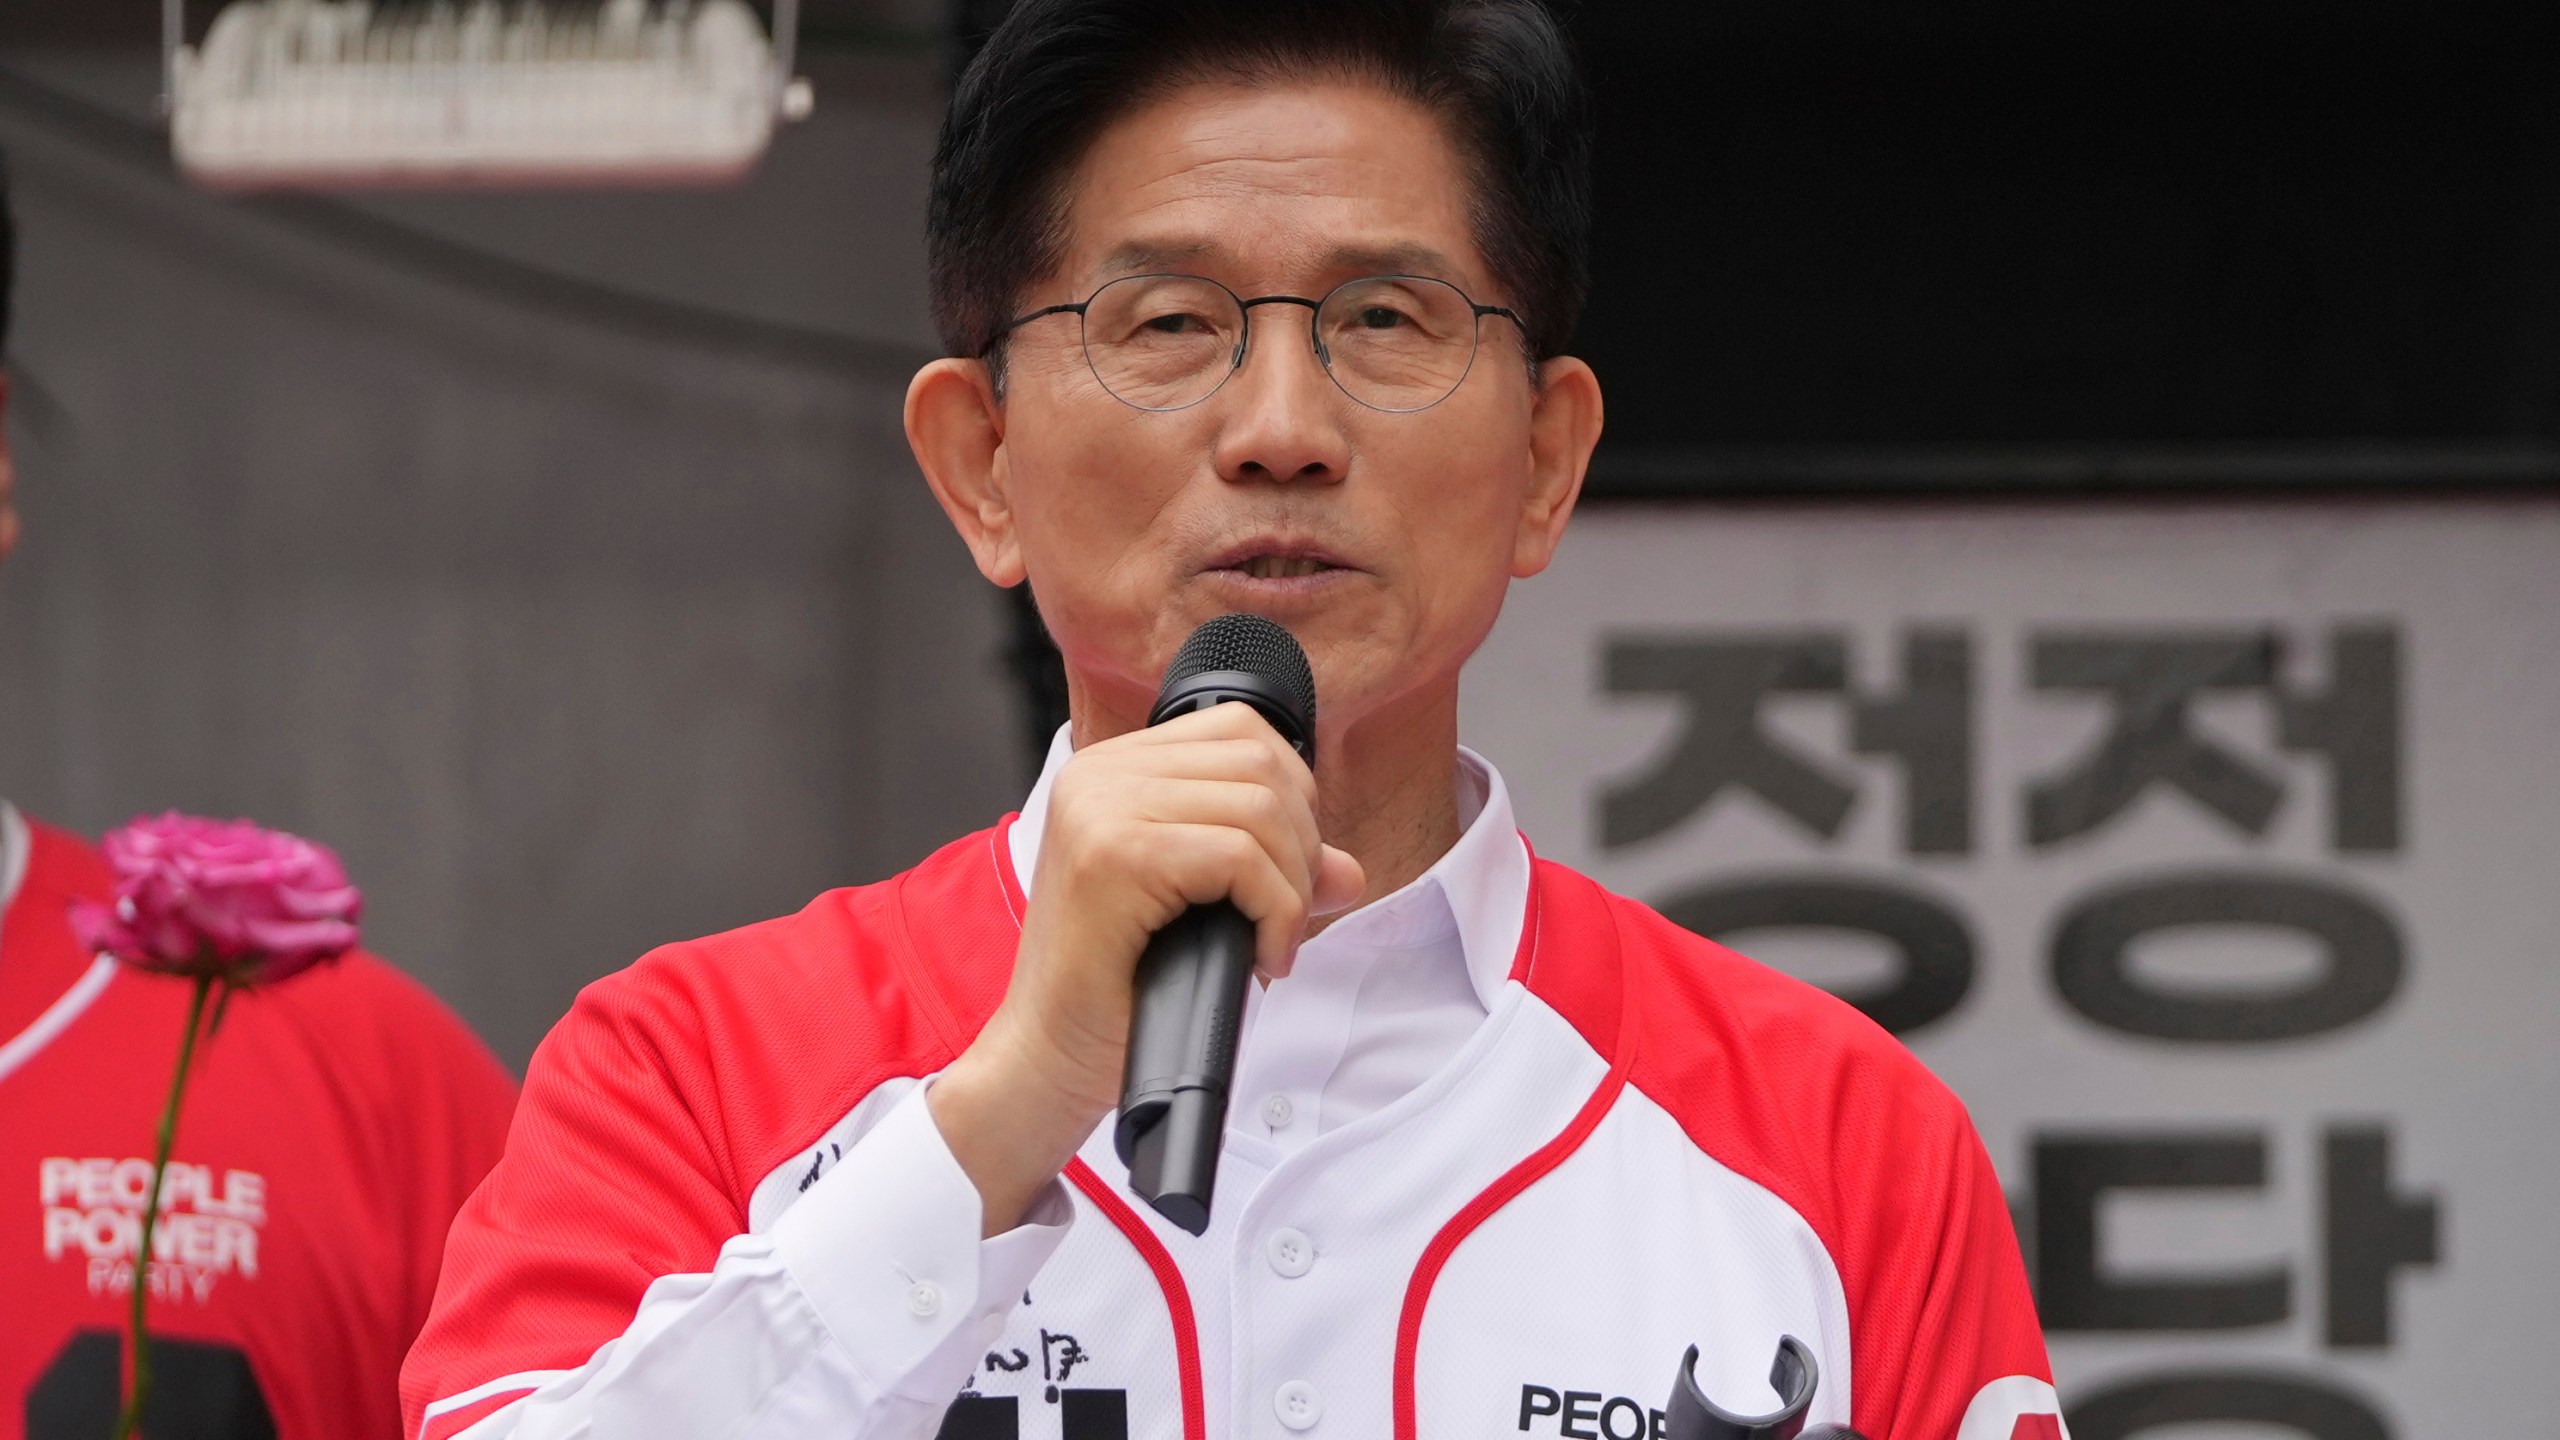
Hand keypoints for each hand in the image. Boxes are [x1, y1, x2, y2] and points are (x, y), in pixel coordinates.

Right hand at [928, 703, 1364, 1233]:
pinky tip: (1261, 955)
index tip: (1285, 871)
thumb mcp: (1205, 911)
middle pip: (1260, 765)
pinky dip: (1275, 910)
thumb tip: (1348, 871)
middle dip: (1300, 846)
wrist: (1049, 1058)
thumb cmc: (1119, 991)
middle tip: (1283, 918)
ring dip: (1291, 886)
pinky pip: (1240, 858)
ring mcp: (1101, 807)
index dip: (1291, 797)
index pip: (1240, 731)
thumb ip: (1272, 872)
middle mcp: (1100, 774)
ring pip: (1259, 808)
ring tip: (1271, 942)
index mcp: (1113, 770)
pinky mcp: (1114, 854)